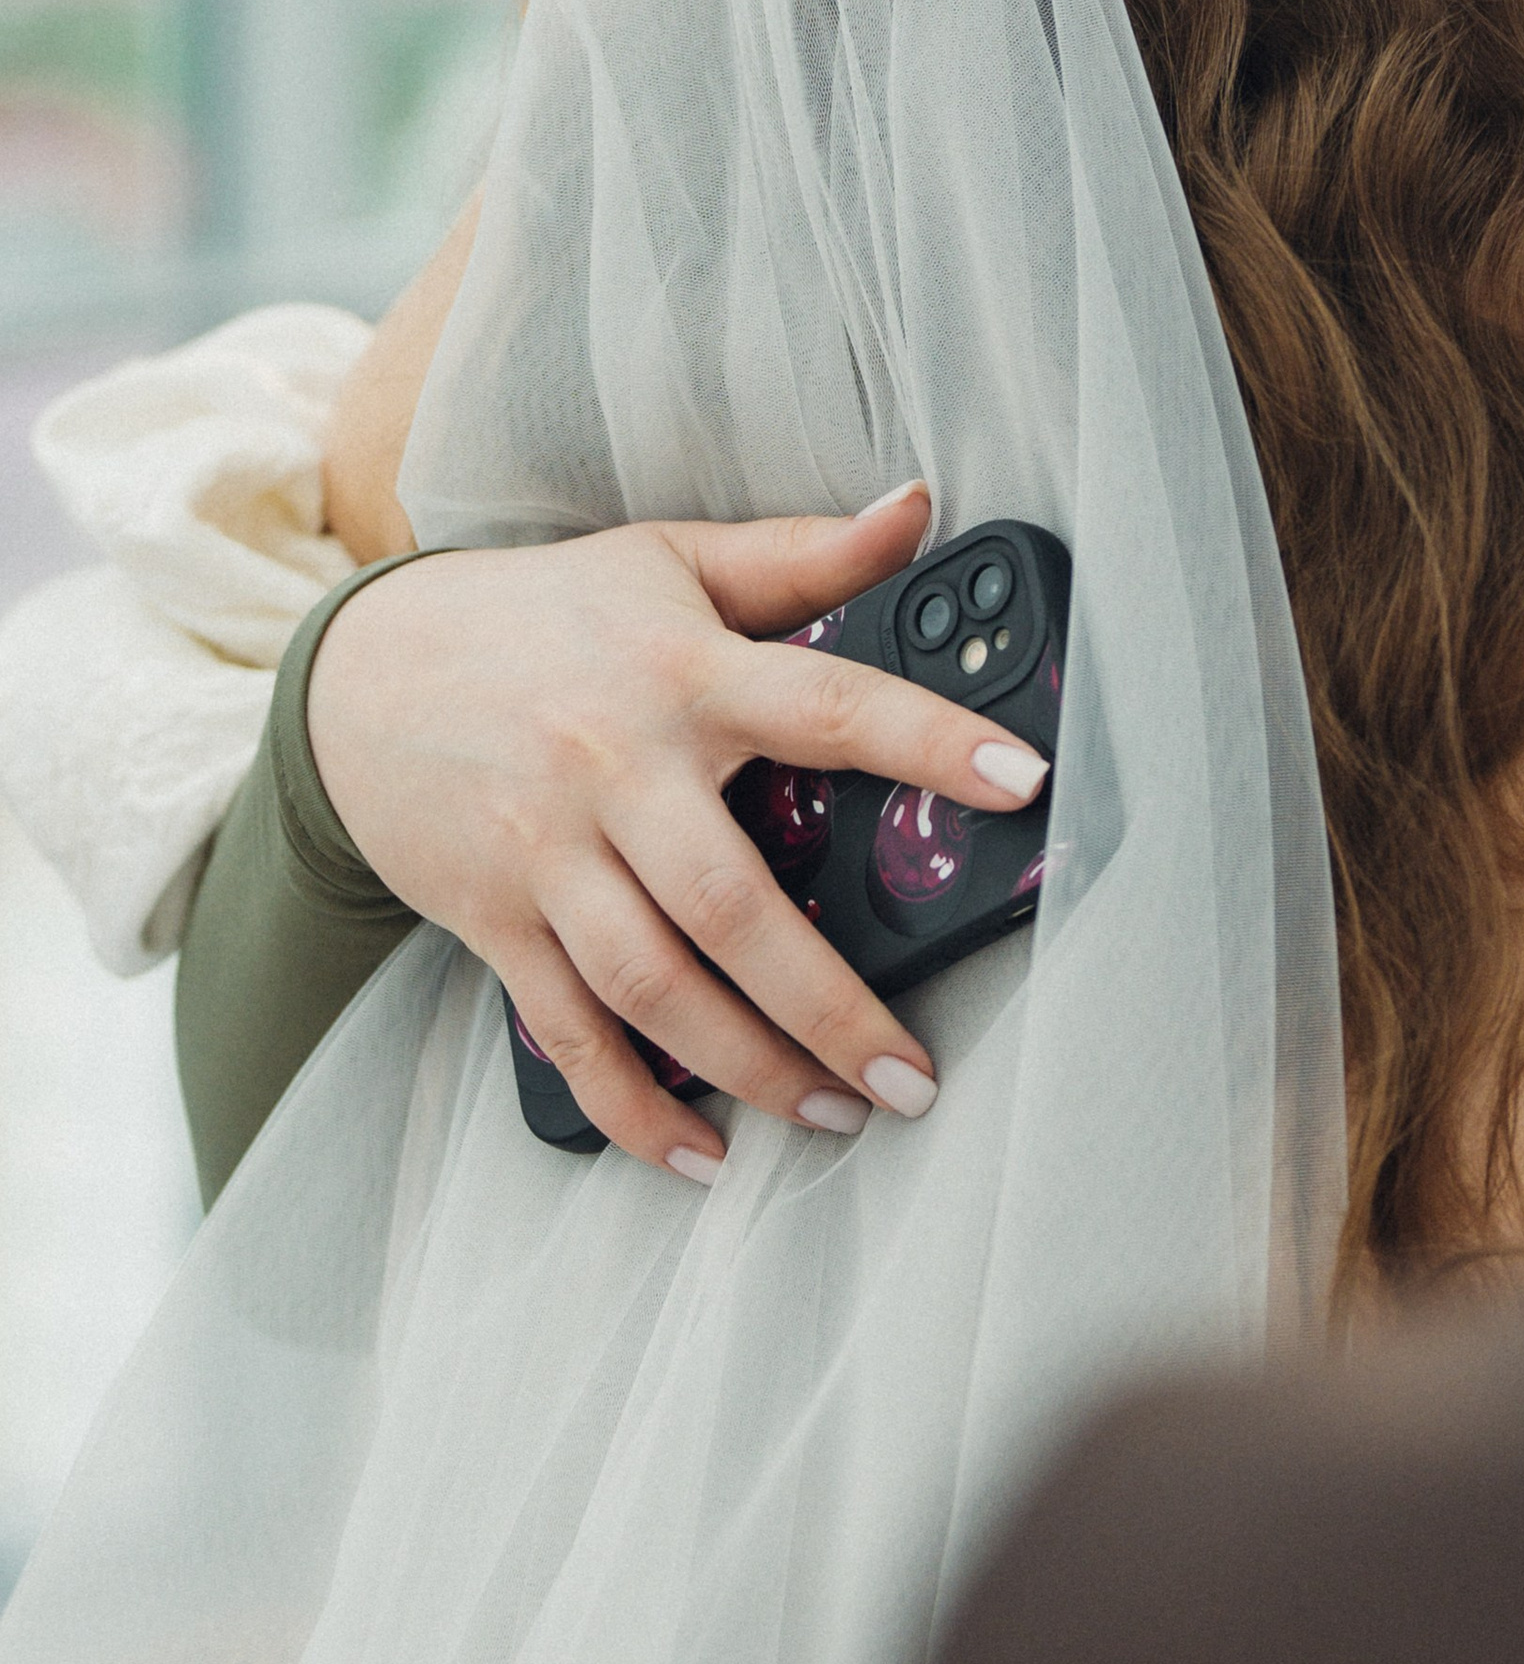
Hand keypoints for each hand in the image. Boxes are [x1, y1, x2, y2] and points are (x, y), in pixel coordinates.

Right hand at [305, 490, 1049, 1176]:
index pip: (828, 705)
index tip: (1024, 783)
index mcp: (682, 676)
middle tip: (913, 1076)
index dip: (929, 741)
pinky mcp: (493, 920)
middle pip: (732, 906)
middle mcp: (614, 770)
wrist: (358, 669)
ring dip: (749, 1069)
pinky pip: (566, 1032)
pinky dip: (630, 1106)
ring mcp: (547, 855)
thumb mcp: (668, 563)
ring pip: (653, 987)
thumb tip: (918, 508)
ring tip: (837, 1117)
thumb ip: (802, 556)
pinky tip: (700, 1154)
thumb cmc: (542, 618)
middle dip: (830, 1005)